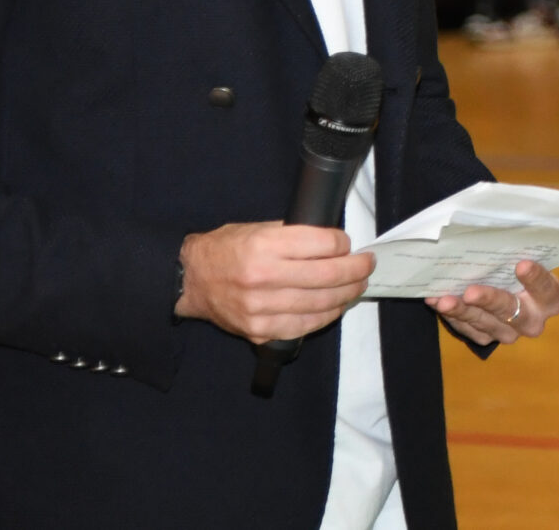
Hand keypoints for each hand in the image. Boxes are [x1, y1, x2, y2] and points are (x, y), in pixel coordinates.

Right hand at [175, 223, 372, 343]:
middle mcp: (263, 278)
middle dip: (355, 270)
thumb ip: (293, 235)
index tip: (349, 244)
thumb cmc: (226, 249)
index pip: (321, 244)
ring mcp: (261, 308)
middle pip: (326, 275)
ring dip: (346, 294)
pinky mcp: (259, 330)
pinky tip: (335, 307)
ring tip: (357, 286)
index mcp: (264, 246)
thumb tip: (332, 242)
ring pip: (320, 304)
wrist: (191, 280)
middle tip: (367, 265)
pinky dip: (325, 317)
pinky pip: (304, 326)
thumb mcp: (257, 229)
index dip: (342, 243)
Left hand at [428, 259, 558, 346]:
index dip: (535, 278)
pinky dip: (453, 316)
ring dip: (462, 312)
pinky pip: (469, 330)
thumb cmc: (519, 268)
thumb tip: (497, 228)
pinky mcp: (488, 339)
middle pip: (512, 312)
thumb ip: (518, 252)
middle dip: (489, 301)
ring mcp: (509, 333)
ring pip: (485, 325)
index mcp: (550, 299)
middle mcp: (532, 321)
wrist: (512, 292)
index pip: (547, 290)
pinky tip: (437, 301)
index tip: (521, 264)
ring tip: (442, 300)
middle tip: (470, 292)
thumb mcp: (525, 259)